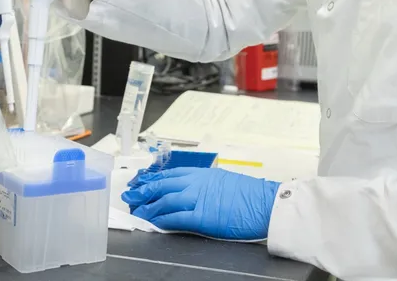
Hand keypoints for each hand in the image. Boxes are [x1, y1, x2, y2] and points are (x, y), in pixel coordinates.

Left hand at [121, 167, 280, 240]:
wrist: (266, 204)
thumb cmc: (250, 195)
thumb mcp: (224, 180)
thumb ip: (205, 184)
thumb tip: (192, 190)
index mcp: (203, 173)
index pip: (170, 174)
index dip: (152, 178)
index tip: (140, 181)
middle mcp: (197, 183)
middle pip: (163, 184)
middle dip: (143, 190)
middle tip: (130, 195)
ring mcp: (198, 199)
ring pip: (165, 200)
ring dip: (148, 206)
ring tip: (137, 211)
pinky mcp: (202, 217)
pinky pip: (176, 218)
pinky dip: (161, 220)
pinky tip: (152, 222)